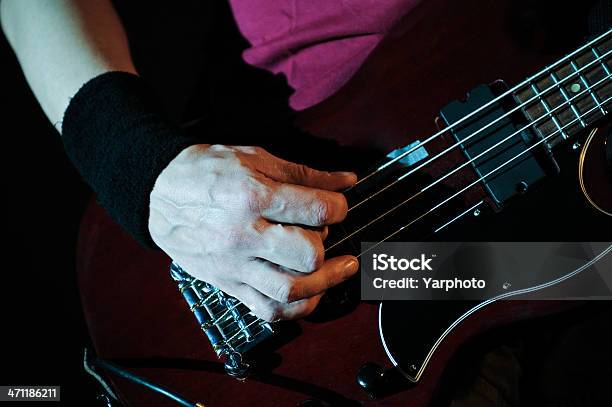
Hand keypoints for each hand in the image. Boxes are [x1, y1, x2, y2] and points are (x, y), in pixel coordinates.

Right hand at [149, 144, 358, 321]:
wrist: (157, 193)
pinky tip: (309, 292)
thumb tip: (346, 181)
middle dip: (327, 243)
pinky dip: (296, 308)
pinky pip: (268, 309)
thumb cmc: (207, 172)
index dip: (339, 207)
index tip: (336, 206)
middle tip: (322, 233)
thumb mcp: (256, 158)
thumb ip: (306, 174)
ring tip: (336, 269)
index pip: (317, 211)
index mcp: (253, 196)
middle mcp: (244, 235)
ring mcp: (234, 264)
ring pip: (290, 290)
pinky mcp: (227, 283)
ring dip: (323, 282)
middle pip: (308, 254)